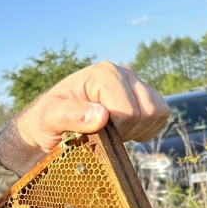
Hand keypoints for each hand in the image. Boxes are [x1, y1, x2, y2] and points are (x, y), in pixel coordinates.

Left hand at [0, 61, 169, 174]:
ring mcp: (135, 83)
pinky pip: (161, 115)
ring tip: (112, 132)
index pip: (129, 111)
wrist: (48, 124)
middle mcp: (123, 73)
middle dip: (127, 131)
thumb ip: (70, 115)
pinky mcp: (142, 95)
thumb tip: (102, 115)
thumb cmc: (45, 122)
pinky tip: (124, 131)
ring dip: (138, 130)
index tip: (94, 134)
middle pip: (147, 111)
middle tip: (102, 134)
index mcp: (103, 74)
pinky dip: (146, 129)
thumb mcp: (48, 120)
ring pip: (158, 112)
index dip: (115, 131)